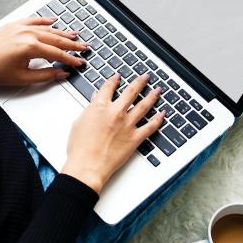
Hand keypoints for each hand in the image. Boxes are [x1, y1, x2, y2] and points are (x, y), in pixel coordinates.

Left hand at [0, 17, 88, 84]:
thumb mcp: (22, 78)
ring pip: (49, 29)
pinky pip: (35, 20)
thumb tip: (61, 73)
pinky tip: (53, 21)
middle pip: (57, 40)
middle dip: (73, 44)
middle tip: (85, 47)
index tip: (80, 62)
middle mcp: (28, 34)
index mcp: (31, 47)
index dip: (71, 59)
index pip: (58, 54)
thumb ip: (45, 75)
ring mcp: (22, 28)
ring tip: (75, 35)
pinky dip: (45, 21)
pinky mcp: (15, 25)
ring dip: (63, 33)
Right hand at [61, 73, 165, 193]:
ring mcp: (127, 124)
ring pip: (144, 105)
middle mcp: (116, 112)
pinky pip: (150, 126)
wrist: (87, 166)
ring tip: (158, 90)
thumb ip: (90, 108)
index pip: (109, 87)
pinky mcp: (135, 138)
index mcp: (100, 106)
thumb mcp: (79, 122)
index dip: (114, 79)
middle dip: (140, 81)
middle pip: (131, 91)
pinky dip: (158, 119)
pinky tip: (163, 113)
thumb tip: (95, 99)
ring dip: (152, 95)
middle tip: (145, 76)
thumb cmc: (80, 148)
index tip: (118, 76)